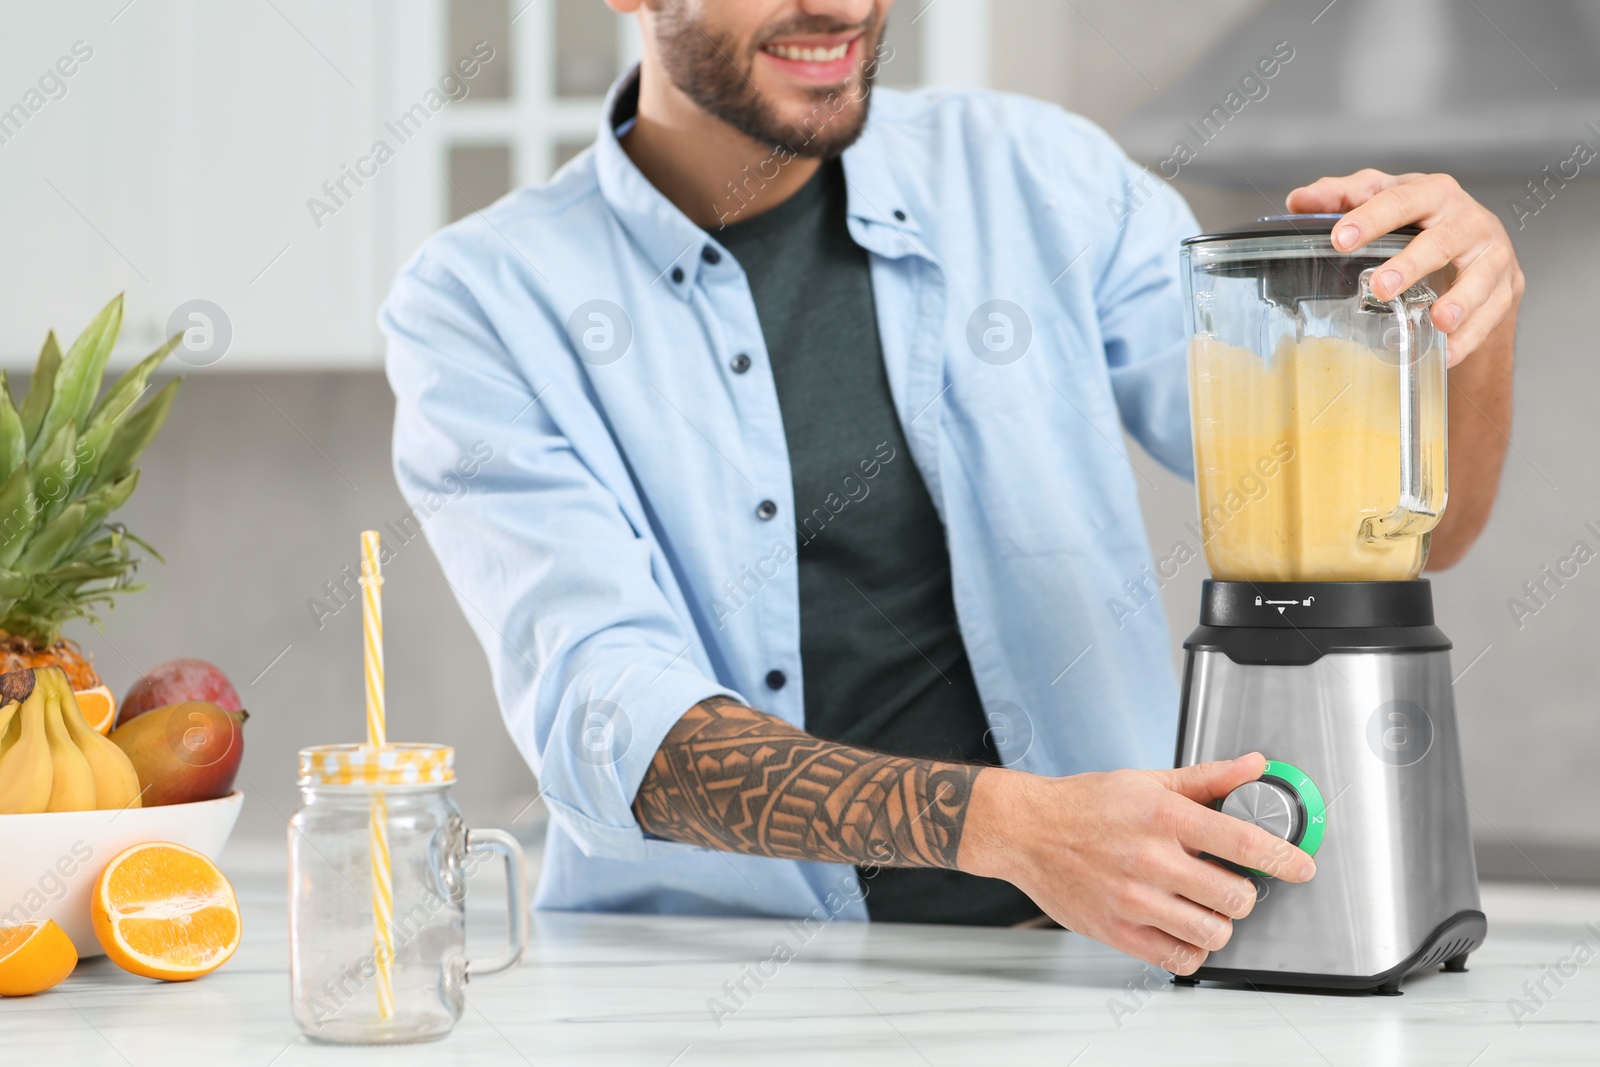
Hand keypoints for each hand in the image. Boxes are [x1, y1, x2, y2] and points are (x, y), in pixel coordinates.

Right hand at [959, 753, 1314, 973]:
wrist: (1026, 830)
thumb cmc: (1084, 804)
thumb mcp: (1148, 781)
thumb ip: (1207, 779)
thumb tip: (1255, 768)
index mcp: (1163, 816)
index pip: (1243, 842)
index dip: (1284, 857)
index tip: (1301, 867)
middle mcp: (1150, 858)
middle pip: (1234, 896)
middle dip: (1245, 894)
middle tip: (1233, 885)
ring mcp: (1132, 898)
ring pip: (1212, 932)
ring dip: (1220, 924)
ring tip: (1207, 909)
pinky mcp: (1116, 930)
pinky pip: (1177, 958)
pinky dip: (1193, 950)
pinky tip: (1185, 930)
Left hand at [1286, 170, 1524, 365]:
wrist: (1475, 248)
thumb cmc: (1421, 221)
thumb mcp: (1382, 201)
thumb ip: (1341, 198)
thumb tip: (1298, 201)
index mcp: (1433, 193)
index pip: (1401, 199)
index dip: (1371, 217)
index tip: (1340, 238)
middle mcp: (1468, 220)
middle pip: (1443, 240)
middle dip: (1413, 263)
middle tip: (1381, 287)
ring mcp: (1492, 254)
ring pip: (1480, 277)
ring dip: (1460, 301)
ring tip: (1437, 320)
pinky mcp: (1507, 286)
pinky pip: (1492, 313)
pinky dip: (1470, 336)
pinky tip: (1447, 352)